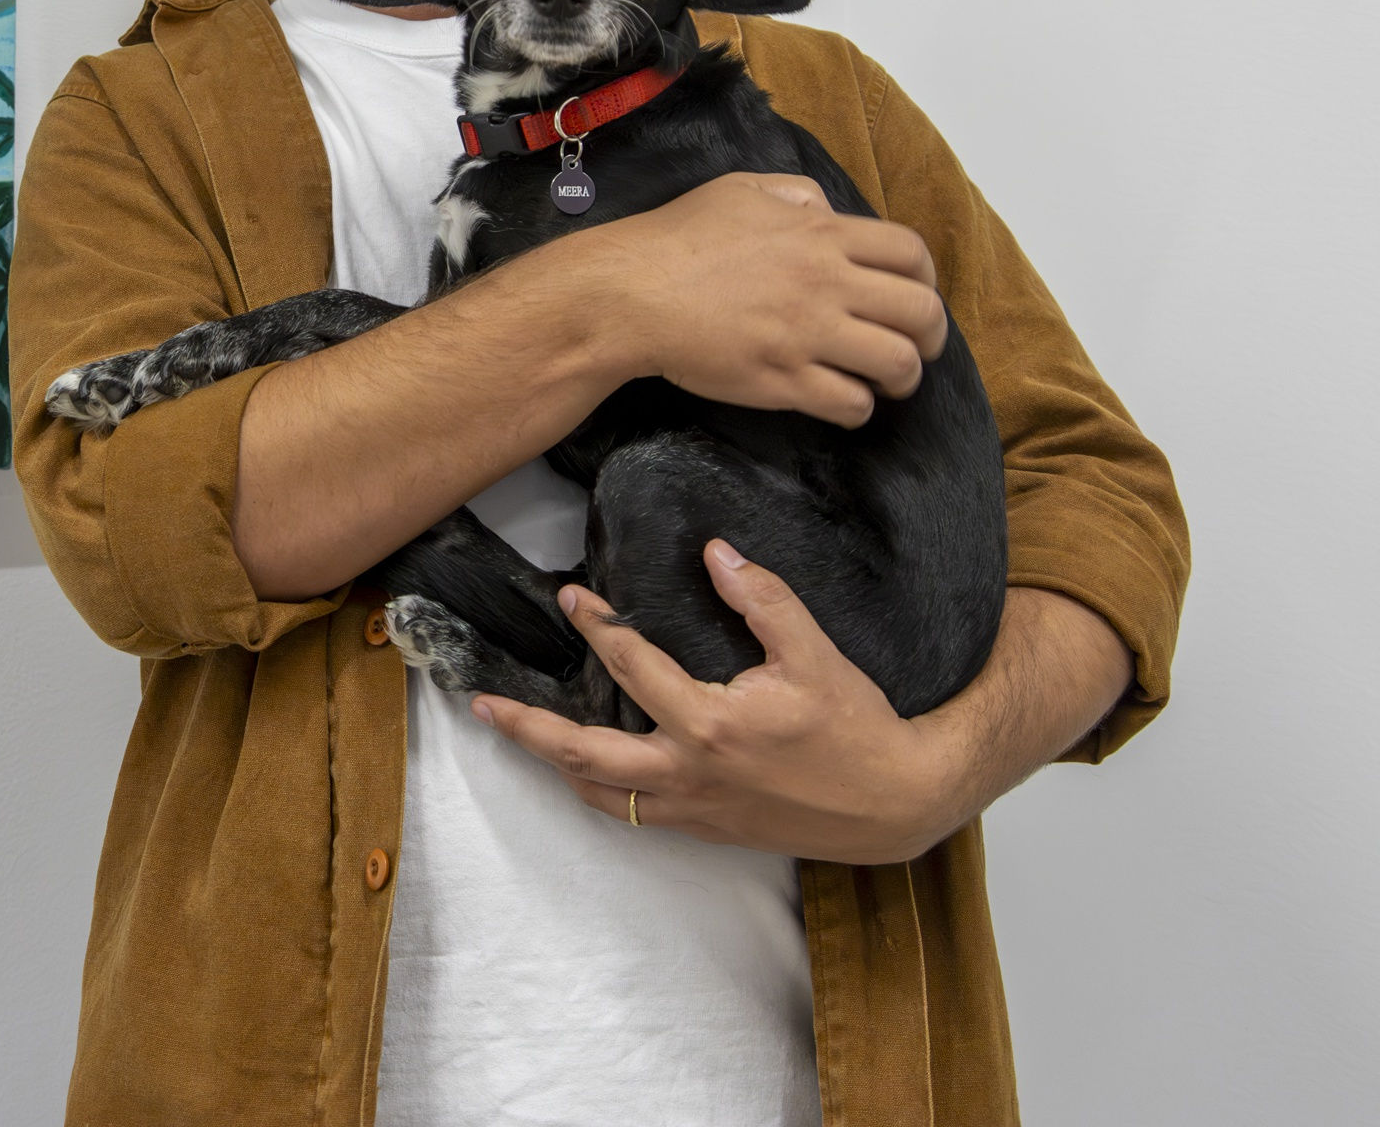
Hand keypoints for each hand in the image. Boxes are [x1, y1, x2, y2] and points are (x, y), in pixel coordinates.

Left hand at [471, 540, 965, 864]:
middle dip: (528, 729)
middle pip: (584, 755)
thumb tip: (715, 553)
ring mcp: (693, 807)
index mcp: (710, 725)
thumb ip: (762, 599)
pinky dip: (600, 790)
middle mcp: (689, 773)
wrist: (895, 801)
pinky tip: (588, 771)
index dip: (598, 627)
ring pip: (602, 793)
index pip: (632, 667)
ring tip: (521, 737)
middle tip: (484, 706)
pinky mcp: (706, 828)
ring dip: (555, 764)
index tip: (573, 599)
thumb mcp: (815, 652)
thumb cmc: (857, 726)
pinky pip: (633, 814)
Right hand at [591, 173, 947, 427]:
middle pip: (921, 312)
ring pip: (897, 364)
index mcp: (822, 234)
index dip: (927, 278)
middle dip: (931, 335)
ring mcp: (808, 335)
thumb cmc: (679, 237)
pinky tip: (844, 400)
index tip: (916, 295)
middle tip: (915, 347)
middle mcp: (827, 284)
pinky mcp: (783, 380)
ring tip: (886, 382)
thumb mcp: (741, 190)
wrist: (631, 293)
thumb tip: (827, 210)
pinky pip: (849, 402)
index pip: (911, 254)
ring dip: (903, 377)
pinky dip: (858, 407)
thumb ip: (795, 194)